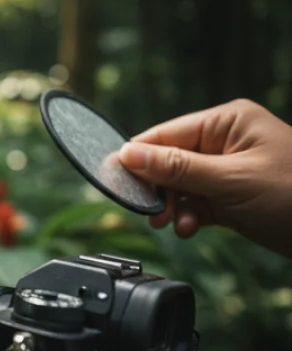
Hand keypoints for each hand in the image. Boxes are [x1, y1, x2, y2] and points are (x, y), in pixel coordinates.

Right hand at [117, 99, 291, 257]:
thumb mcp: (230, 181)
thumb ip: (176, 168)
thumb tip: (127, 154)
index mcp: (227, 122)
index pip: (165, 134)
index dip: (138, 158)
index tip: (116, 183)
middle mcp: (226, 140)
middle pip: (169, 160)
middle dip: (158, 188)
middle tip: (151, 213)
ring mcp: (230, 168)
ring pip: (181, 184)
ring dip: (174, 206)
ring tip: (174, 224)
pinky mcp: (234, 194)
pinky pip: (198, 201)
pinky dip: (190, 215)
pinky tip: (191, 228)